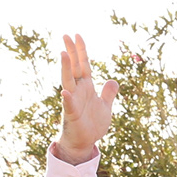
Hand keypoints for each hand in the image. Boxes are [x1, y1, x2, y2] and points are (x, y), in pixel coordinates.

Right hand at [54, 34, 117, 164]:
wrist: (85, 141)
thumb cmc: (92, 123)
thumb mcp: (105, 106)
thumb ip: (108, 93)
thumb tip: (113, 80)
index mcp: (87, 87)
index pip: (84, 65)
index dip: (81, 51)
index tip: (77, 35)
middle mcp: (78, 90)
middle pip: (74, 67)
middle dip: (71, 52)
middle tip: (66, 35)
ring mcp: (73, 100)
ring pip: (68, 81)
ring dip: (66, 68)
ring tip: (63, 53)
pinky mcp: (72, 114)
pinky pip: (69, 105)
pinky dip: (67, 98)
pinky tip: (64, 92)